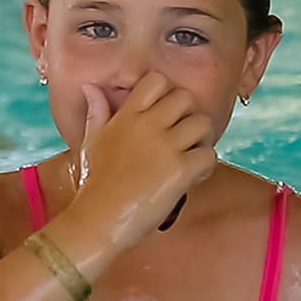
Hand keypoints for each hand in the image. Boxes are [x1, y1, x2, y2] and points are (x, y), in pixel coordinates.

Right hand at [69, 72, 215, 249]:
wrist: (99, 220)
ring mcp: (166, 147)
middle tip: (182, 137)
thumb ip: (97, 112)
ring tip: (190, 156)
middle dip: (187, 115)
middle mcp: (147, 126)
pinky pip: (209, 155)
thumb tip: (91, 88)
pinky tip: (193, 177)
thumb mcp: (92, 142)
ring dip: (201, 140)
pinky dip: (206, 166)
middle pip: (185, 98)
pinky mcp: (180, 171)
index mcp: (127, 116)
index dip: (166, 93)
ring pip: (203, 123)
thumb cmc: (94, 184)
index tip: (164, 114)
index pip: (157, 80)